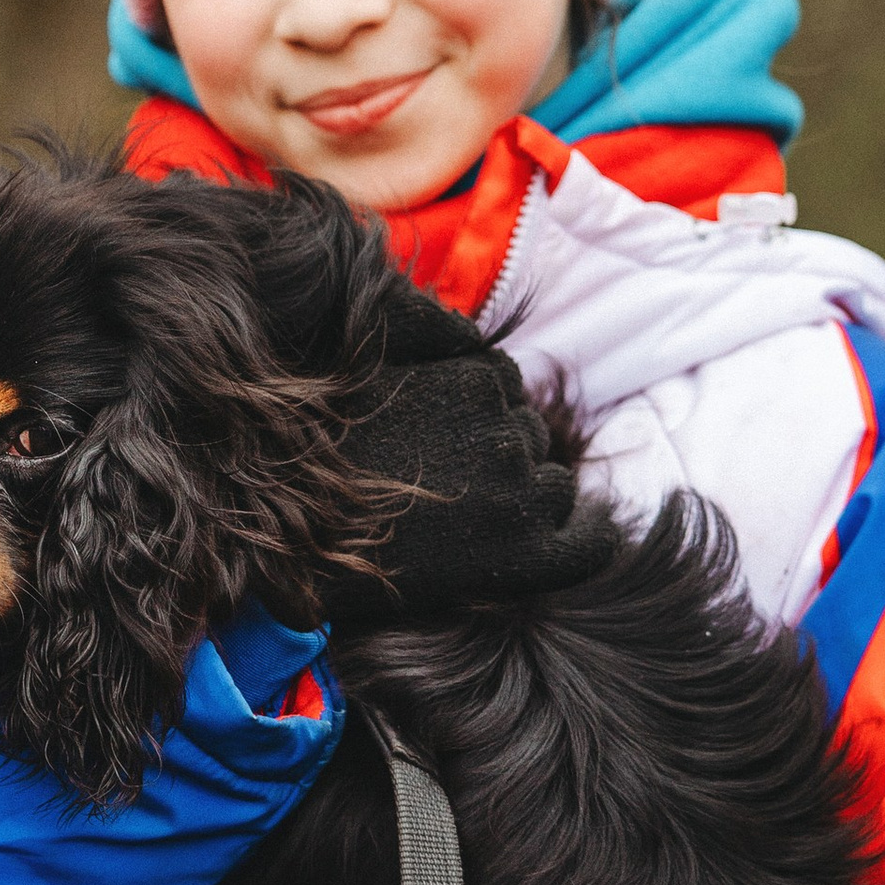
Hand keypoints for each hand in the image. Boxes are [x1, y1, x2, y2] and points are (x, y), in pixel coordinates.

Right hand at [326, 297, 614, 622]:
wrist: (293, 547)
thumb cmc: (320, 458)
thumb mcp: (371, 369)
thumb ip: (426, 338)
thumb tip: (469, 327)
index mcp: (479, 380)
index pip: (506, 389)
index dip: (478, 417)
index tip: (443, 442)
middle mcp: (509, 433)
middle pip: (531, 438)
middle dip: (499, 457)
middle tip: (445, 488)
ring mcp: (520, 495)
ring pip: (554, 485)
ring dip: (526, 496)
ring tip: (468, 519)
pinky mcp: (523, 557)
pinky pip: (590, 543)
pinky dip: (590, 532)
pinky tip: (580, 530)